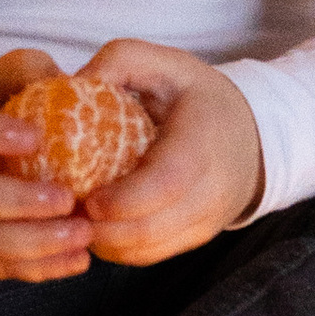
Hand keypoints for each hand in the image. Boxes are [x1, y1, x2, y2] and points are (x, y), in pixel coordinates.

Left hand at [78, 41, 265, 265]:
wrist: (250, 136)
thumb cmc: (198, 96)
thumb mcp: (164, 63)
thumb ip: (120, 61)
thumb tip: (71, 83)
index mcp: (204, 140)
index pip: (167, 182)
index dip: (126, 199)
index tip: (89, 200)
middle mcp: (212, 189)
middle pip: (154, 227)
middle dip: (103, 229)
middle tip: (64, 211)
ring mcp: (206, 221)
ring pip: (150, 249)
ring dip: (105, 242)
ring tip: (73, 218)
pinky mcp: (195, 239)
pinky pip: (152, 255)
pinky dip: (118, 249)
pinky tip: (95, 227)